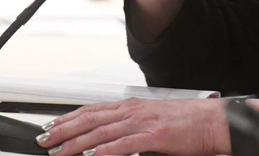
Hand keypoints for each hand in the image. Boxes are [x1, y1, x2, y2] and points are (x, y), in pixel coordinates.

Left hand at [36, 98, 229, 155]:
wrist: (214, 121)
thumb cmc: (188, 122)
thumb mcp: (153, 119)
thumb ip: (130, 126)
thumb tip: (108, 138)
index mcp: (134, 106)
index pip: (93, 110)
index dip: (69, 118)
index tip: (50, 127)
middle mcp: (135, 111)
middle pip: (91, 119)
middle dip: (64, 130)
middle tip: (44, 140)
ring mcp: (144, 123)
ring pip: (102, 132)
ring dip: (77, 142)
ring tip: (59, 151)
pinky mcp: (155, 137)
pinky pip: (125, 144)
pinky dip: (106, 150)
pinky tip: (93, 155)